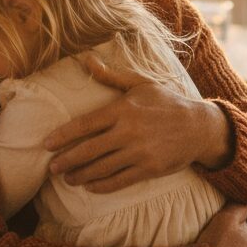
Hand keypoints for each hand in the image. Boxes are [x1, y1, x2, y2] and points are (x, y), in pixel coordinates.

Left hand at [43, 54, 231, 192]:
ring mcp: (139, 152)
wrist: (199, 126)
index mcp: (123, 109)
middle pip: (89, 150)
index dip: (63, 136)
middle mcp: (129, 131)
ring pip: (101, 168)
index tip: (47, 144)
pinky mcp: (149, 169)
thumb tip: (86, 60)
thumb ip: (111, 76)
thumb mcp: (140, 83)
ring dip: (80, 175)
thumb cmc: (166, 102)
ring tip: (66, 178)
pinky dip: (101, 185)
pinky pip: (119, 181)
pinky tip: (89, 186)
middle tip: (51, 168)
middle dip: (66, 160)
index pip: (85, 124)